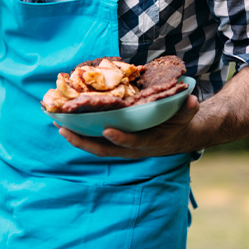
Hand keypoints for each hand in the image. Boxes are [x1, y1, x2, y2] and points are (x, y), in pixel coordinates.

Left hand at [56, 95, 203, 157]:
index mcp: (148, 142)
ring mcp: (121, 148)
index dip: (120, 139)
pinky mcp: (114, 143)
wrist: (177, 137)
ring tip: (58, 125)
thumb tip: (191, 99)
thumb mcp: (185, 116)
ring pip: (95, 147)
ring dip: (76, 138)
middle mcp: (131, 149)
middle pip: (104, 150)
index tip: (106, 130)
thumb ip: (187, 109)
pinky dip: (79, 134)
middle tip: (64, 130)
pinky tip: (65, 123)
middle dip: (83, 141)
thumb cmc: (178, 124)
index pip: (133, 143)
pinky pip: (94, 141)